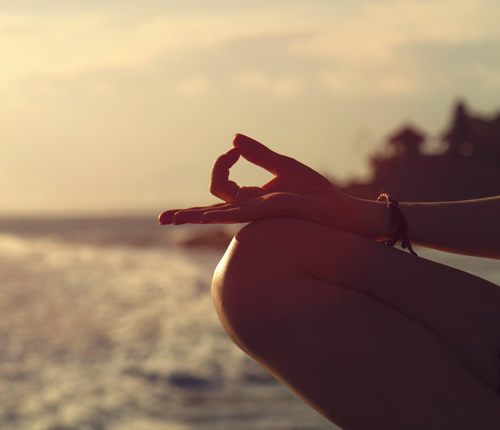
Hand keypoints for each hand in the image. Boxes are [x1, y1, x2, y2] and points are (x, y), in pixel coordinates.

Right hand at [159, 134, 361, 228]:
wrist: (338, 208)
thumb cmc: (315, 192)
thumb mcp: (284, 166)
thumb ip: (259, 154)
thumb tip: (233, 139)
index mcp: (251, 198)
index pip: (222, 185)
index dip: (222, 164)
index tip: (234, 149)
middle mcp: (249, 209)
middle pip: (209, 211)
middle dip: (186, 215)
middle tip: (162, 219)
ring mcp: (255, 213)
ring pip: (216, 216)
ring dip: (192, 217)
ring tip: (168, 221)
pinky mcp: (266, 212)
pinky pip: (237, 213)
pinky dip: (218, 213)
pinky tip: (203, 217)